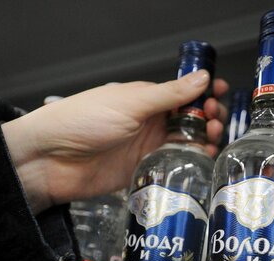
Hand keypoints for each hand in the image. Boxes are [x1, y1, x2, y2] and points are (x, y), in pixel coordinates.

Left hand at [2, 70, 228, 213]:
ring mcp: (149, 146)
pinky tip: (203, 159)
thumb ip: (168, 94)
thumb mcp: (130, 103)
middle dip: (208, 116)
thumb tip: (202, 77)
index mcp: (146, 98)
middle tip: (214, 120)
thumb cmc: (85, 121)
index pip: (182, 92)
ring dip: (204, 138)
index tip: (222, 91)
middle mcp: (150, 121)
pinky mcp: (146, 170)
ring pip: (186, 141)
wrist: (51, 161)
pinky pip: (175, 164)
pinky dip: (192, 161)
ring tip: (212, 138)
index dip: (203, 90)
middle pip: (189, 118)